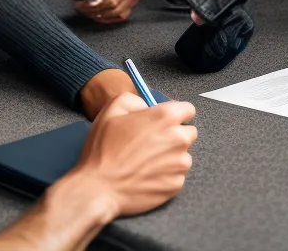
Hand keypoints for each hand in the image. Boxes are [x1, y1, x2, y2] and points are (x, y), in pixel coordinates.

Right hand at [75, 93, 196, 217]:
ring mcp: (179, 164)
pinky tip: (147, 175)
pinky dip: (166, 175)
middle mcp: (179, 139)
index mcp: (166, 117)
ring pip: (183, 155)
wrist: (99, 187)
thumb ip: (135, 99)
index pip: (188, 109)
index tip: (164, 121)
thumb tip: (146, 106)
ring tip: (146, 161)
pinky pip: (177, 175)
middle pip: (188, 132)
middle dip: (174, 134)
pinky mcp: (176, 185)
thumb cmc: (104, 148)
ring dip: (171, 156)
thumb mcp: (113, 109)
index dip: (175, 113)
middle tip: (152, 142)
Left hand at [76, 0, 141, 23]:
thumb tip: (82, 2)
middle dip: (95, 10)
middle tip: (84, 9)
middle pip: (111, 5)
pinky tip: (102, 11)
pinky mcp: (135, 1)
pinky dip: (109, 17)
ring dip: (101, 15)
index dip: (92, 4)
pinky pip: (120, 16)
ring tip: (91, 10)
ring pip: (116, 12)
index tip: (81, 7)